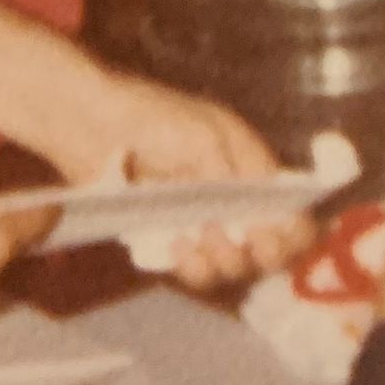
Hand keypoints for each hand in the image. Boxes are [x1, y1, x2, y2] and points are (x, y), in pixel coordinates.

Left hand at [68, 70, 317, 291]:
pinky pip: (193, 268)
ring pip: (231, 265)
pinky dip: (192, 266)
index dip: (294, 231)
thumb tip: (257, 217)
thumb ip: (233, 175)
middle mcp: (232, 199)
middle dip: (259, 253)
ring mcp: (201, 221)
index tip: (275, 237)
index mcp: (250, 167)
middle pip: (267, 249)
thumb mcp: (202, 134)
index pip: (292, 210)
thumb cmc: (150, 116)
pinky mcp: (169, 239)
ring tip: (201, 239)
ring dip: (224, 262)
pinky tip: (177, 247)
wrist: (89, 124)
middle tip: (236, 241)